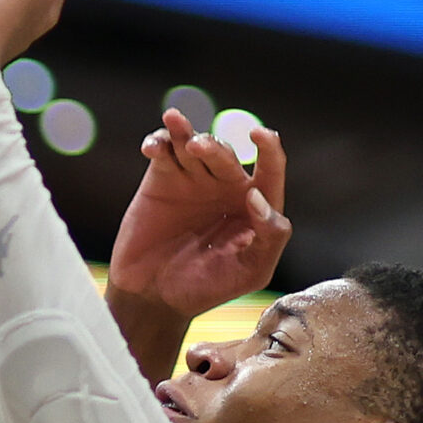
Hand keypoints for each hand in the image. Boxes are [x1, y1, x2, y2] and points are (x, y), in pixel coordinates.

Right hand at [107, 110, 290, 321]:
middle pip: (225, 153)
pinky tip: (153, 147)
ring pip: (193, 143)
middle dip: (214, 146)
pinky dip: (159, 142)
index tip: (259, 136)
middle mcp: (226, 187)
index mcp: (255, 205)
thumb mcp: (251, 271)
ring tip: (174, 125)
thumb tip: (257, 196)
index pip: (270, 169)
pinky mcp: (161, 180)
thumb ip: (270, 236)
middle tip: (197, 149)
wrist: (153, 298)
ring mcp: (192, 181)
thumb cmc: (206, 289)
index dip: (269, 149)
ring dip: (185, 131)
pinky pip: (163, 152)